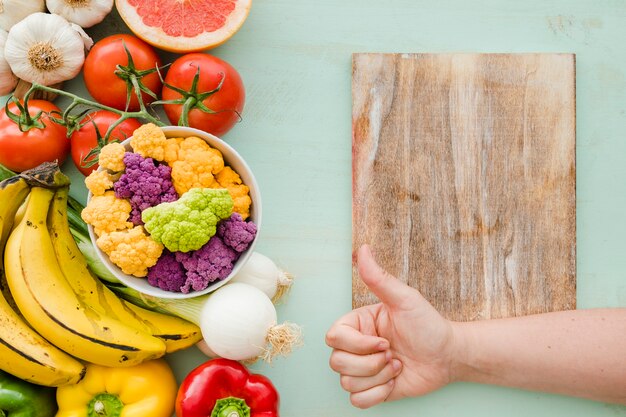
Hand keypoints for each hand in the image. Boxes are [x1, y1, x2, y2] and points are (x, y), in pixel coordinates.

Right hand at [326, 244, 458, 407]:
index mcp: (357, 324)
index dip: (357, 345)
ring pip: (347, 383)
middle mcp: (356, 346)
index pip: (333, 338)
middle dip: (370, 363)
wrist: (448, 355)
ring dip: (379, 377)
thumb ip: (379, 278)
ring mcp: (363, 370)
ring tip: (397, 365)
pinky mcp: (372, 390)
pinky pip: (358, 401)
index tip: (384, 340)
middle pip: (337, 363)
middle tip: (393, 353)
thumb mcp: (405, 299)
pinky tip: (395, 381)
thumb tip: (363, 249)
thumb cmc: (429, 325)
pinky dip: (379, 394)